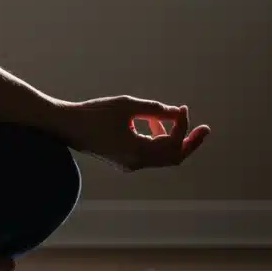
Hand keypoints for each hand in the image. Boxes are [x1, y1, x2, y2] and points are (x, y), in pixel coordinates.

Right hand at [57, 96, 209, 171]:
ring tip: (174, 118)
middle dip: (190, 142)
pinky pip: (150, 155)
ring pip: (162, 158)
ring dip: (173, 139)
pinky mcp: (123, 160)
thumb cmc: (94, 113)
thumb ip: (154, 110)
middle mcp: (136, 163)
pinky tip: (154, 124)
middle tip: (205, 129)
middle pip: (173, 158)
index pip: (172, 143)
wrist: (66, 126)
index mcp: (137, 152)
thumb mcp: (127, 106)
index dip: (182, 124)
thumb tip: (176, 113)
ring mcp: (129, 164)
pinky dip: (158, 141)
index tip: (182, 108)